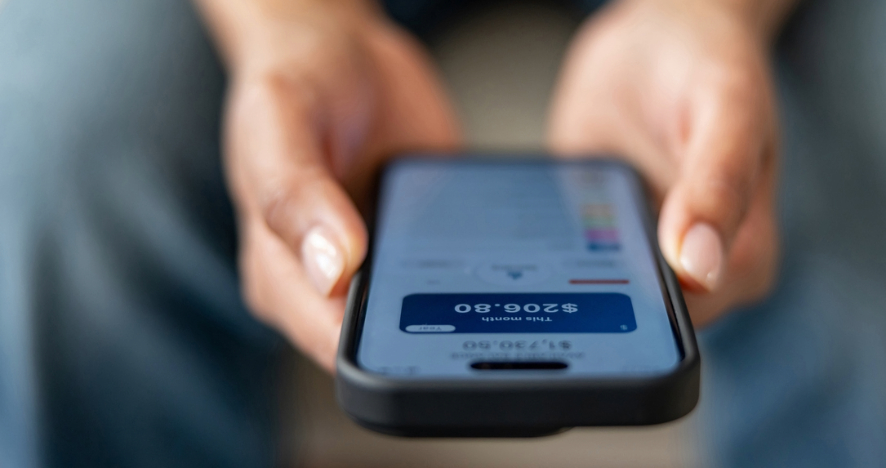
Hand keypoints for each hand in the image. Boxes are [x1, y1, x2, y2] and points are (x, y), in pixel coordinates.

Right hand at [197, 0, 459, 369]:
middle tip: (471, 287)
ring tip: (496, 266)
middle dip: (431, 330)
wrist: (342, 49)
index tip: (421, 322)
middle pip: (389, 341)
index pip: (331, 342)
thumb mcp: (277, 124)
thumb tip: (331, 268)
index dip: (379, 346)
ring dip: (466, 304)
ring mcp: (384, 267)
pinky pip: (461, 273)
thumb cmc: (294, 84)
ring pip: (433, 316)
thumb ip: (294, 193)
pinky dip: (485, 267)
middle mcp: (331, 285)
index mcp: (281, 276)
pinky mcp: (426, 246)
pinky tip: (509, 249)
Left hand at [549, 0, 789, 325]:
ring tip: (520, 248)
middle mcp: (692, 270)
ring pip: (592, 295)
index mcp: (742, 259)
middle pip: (635, 318)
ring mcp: (640, 254)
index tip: (593, 284)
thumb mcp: (726, 108)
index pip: (687, 321)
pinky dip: (538, 252)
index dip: (640, 314)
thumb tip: (699, 268)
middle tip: (542, 263)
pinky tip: (513, 231)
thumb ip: (718, 185)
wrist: (664, 30)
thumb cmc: (711, 63)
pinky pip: (563, 260)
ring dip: (556, 278)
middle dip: (588, 298)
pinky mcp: (596, 234)